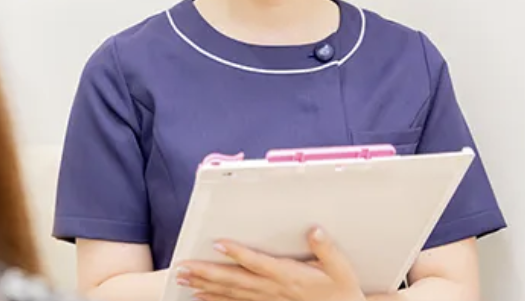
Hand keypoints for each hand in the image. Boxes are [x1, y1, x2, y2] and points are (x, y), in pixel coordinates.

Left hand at [176, 227, 365, 300]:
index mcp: (289, 277)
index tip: (218, 243)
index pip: (258, 263)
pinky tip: (200, 296)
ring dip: (205, 286)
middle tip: (183, 267)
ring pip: (230, 293)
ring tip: (184, 279)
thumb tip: (314, 230)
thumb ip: (326, 249)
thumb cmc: (341, 291)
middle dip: (207, 273)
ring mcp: (267, 300)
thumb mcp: (341, 269)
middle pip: (235, 280)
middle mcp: (273, 290)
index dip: (238, 253)